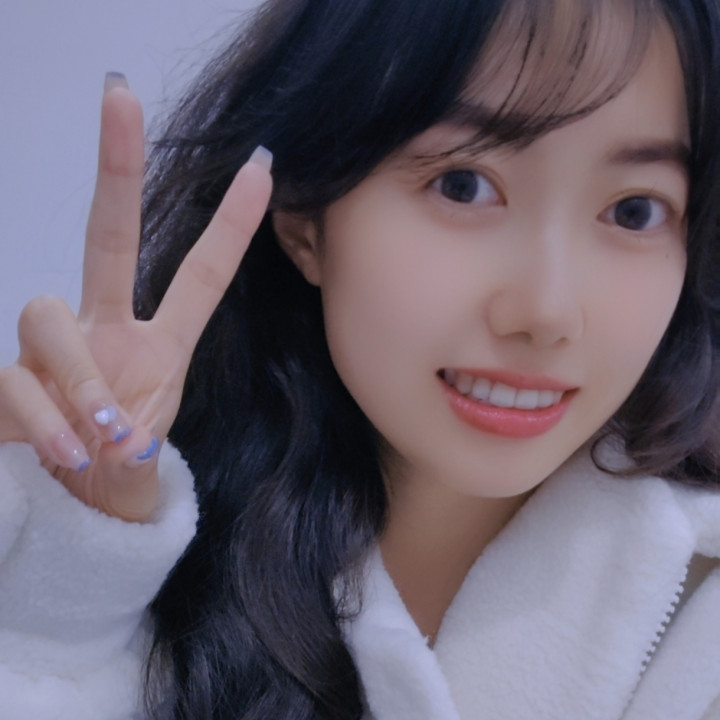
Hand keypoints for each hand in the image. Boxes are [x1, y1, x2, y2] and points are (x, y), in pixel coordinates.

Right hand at [0, 75, 271, 521]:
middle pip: (107, 236)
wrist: (74, 504)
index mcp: (158, 342)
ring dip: (81, 378)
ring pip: (46, 315)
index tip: (262, 166)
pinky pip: (16, 378)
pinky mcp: (8, 378)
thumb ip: (135, 444)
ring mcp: (52, 349)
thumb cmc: (119, 467)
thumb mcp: (144, 454)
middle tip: (120, 95)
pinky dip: (48, 418)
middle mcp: (103, 328)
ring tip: (107, 436)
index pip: (199, 275)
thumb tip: (118, 442)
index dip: (231, 226)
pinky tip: (72, 453)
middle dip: (117, 168)